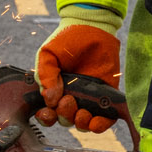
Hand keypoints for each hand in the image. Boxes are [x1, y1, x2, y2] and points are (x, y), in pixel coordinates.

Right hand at [35, 5, 122, 132]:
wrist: (92, 27)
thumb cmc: (65, 39)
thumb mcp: (47, 55)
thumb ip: (44, 76)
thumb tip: (49, 100)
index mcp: (52, 90)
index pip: (47, 113)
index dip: (46, 117)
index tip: (48, 111)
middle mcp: (69, 96)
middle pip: (65, 120)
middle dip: (64, 115)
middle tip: (68, 99)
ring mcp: (88, 98)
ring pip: (83, 123)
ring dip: (80, 123)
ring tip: (82, 112)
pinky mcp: (106, 96)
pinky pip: (104, 119)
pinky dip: (101, 125)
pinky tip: (96, 121)